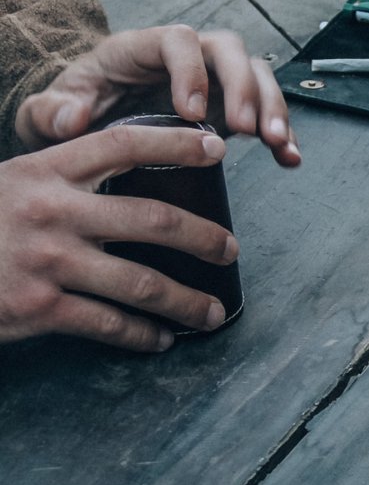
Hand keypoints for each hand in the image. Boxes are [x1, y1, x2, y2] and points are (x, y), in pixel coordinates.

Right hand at [0, 125, 238, 350]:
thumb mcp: (11, 184)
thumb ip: (61, 179)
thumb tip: (130, 185)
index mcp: (44, 170)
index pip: (122, 144)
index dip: (175, 144)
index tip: (215, 147)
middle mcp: (51, 210)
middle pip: (152, 218)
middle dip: (203, 237)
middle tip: (231, 250)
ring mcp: (46, 260)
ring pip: (142, 283)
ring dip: (186, 301)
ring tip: (210, 312)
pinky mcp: (38, 308)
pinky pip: (109, 324)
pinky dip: (142, 335)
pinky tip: (160, 340)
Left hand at [15, 26, 300, 167]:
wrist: (95, 117)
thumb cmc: (79, 107)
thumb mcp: (53, 107)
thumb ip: (52, 110)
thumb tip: (71, 120)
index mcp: (142, 48)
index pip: (178, 40)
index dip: (190, 71)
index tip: (191, 114)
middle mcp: (187, 57)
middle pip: (229, 52)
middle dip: (244, 88)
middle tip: (248, 130)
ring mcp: (215, 81)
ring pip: (257, 76)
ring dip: (273, 109)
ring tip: (277, 145)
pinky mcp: (233, 108)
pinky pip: (266, 112)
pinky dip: (283, 134)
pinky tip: (289, 159)